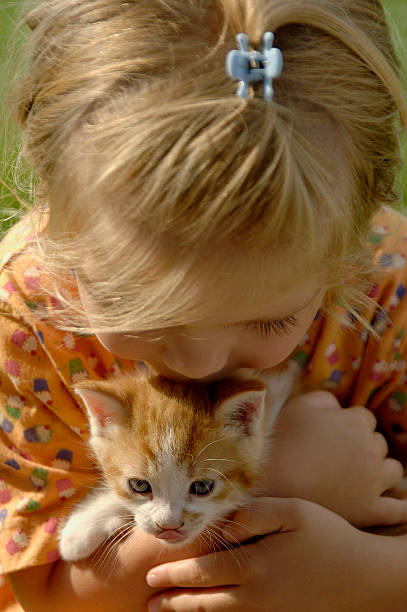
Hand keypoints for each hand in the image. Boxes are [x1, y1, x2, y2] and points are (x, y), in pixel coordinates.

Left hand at [146, 497, 397, 611]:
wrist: (362, 577)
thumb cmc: (326, 536)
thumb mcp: (292, 513)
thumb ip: (253, 515)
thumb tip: (222, 524)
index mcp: (255, 565)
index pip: (204, 571)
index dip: (175, 574)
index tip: (152, 574)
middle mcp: (256, 596)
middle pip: (205, 601)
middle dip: (174, 600)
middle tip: (149, 601)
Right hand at [261, 391, 406, 526]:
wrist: (269, 483)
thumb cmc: (282, 440)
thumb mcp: (299, 405)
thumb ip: (326, 400)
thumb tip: (338, 407)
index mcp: (357, 422)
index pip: (364, 419)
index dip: (347, 425)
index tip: (330, 435)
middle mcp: (371, 450)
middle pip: (378, 444)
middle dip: (362, 447)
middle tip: (336, 456)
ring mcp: (373, 482)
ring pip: (392, 471)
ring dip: (380, 470)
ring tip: (359, 477)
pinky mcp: (369, 511)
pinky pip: (397, 510)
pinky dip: (401, 508)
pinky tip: (400, 506)